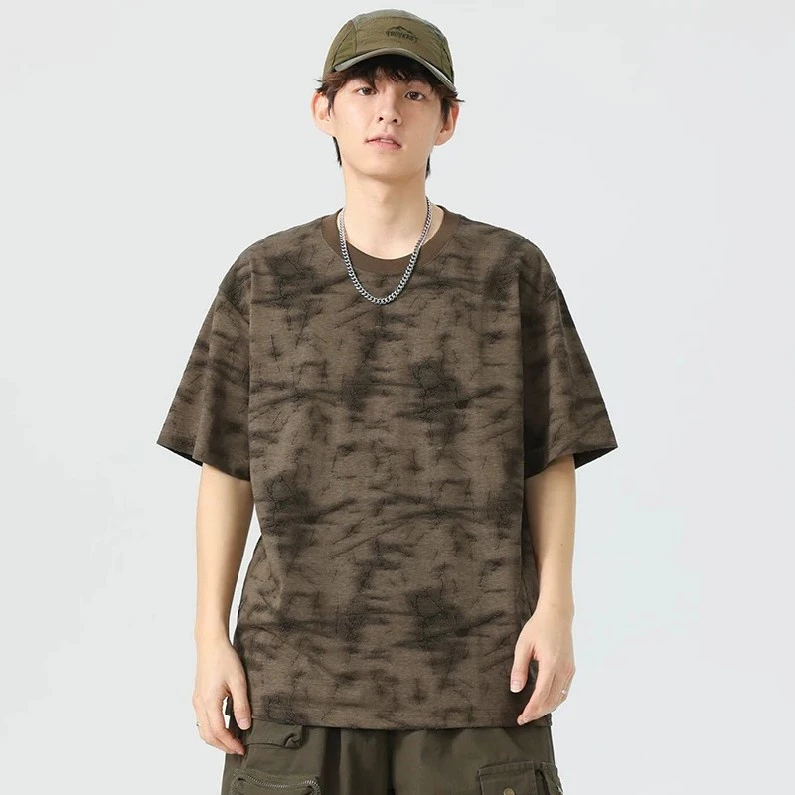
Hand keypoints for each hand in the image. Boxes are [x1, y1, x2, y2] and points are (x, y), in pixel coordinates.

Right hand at [193, 636, 251, 753]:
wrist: (211, 643)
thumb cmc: (224, 658)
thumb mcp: (238, 681)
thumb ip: (242, 705)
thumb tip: (245, 726)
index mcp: (209, 702)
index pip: (219, 732)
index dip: (230, 743)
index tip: (241, 748)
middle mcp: (200, 704)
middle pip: (208, 735)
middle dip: (222, 746)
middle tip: (237, 749)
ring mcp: (197, 701)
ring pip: (203, 729)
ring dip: (216, 739)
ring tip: (232, 740)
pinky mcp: (198, 697)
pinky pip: (202, 720)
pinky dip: (212, 729)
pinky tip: (224, 726)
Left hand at [510, 604, 574, 724]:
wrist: (557, 615)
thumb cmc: (538, 627)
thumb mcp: (523, 645)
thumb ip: (519, 668)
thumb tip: (516, 689)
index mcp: (551, 664)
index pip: (541, 695)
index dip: (531, 710)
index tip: (521, 718)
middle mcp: (563, 670)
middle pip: (552, 701)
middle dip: (537, 713)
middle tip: (523, 718)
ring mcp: (569, 670)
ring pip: (560, 698)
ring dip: (546, 708)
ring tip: (532, 712)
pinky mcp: (571, 669)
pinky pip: (564, 691)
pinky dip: (555, 700)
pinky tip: (545, 701)